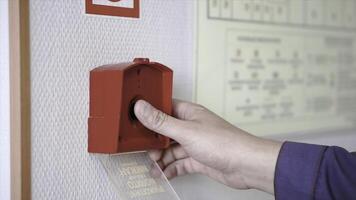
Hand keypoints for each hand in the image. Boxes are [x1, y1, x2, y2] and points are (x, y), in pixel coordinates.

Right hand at [134, 99, 281, 193]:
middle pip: (165, 132)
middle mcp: (191, 127)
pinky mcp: (198, 159)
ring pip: (171, 150)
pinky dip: (170, 169)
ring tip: (154, 167)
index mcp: (189, 113)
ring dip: (161, 159)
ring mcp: (194, 144)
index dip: (149, 114)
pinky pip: (179, 163)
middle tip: (147, 152)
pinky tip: (164, 174)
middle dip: (154, 143)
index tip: (136, 123)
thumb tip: (141, 108)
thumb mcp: (186, 131)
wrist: (245, 165)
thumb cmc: (224, 142)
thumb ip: (161, 122)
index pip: (164, 108)